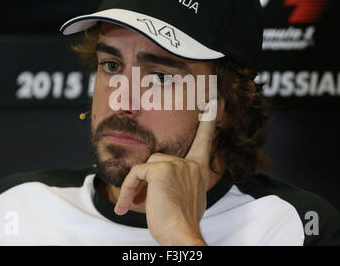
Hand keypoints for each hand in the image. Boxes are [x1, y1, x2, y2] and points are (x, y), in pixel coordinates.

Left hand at [114, 100, 216, 245]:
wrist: (181, 235)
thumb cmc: (181, 221)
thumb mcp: (187, 197)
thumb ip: (180, 181)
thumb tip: (162, 180)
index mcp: (199, 170)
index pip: (204, 141)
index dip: (207, 123)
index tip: (212, 103)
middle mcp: (191, 164)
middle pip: (158, 159)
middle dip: (146, 179)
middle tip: (142, 200)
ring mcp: (177, 165)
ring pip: (146, 167)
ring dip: (136, 187)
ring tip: (135, 206)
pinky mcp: (160, 170)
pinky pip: (136, 174)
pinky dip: (128, 189)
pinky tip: (127, 206)